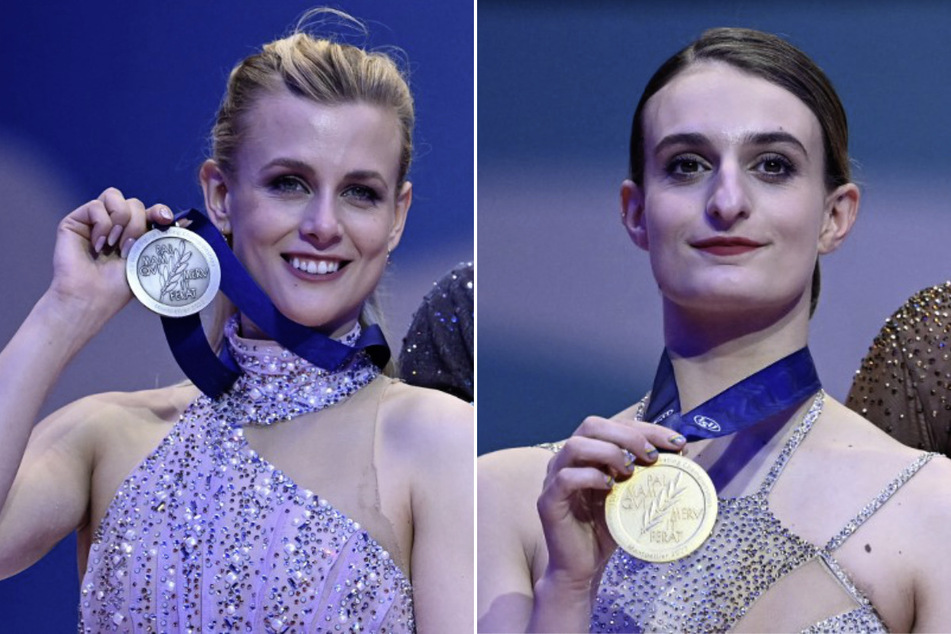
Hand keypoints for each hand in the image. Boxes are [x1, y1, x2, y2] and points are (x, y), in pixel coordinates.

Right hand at [48, 187, 173, 321]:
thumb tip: (188, 222)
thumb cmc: (120, 286)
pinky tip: (99, 245)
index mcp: (135, 233)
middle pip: (134, 203)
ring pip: (114, 196)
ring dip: (120, 220)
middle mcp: (115, 224)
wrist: (93, 298)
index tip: (165, 220)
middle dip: (137, 224)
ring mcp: (95, 221)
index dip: (160, 211)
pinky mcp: (75, 221)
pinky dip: (101, 224)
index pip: (150, 210)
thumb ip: (163, 239)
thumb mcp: (148, 259)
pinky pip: (94, 206)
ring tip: (115, 245)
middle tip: (130, 248)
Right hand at [536, 416, 685, 590]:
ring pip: (575, 445)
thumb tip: (681, 452)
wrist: (582, 567)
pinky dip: (590, 477)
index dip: (645, 428)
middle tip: (652, 456)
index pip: (614, 425)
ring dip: (609, 452)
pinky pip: (565, 478)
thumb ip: (647, 474)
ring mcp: (554, 478)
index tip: (675, 442)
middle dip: (628, 435)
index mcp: (587, 453)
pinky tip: (610, 487)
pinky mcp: (548, 501)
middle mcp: (568, 459)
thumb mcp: (632, 497)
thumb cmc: (607, 529)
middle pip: (592, 425)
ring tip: (630, 470)